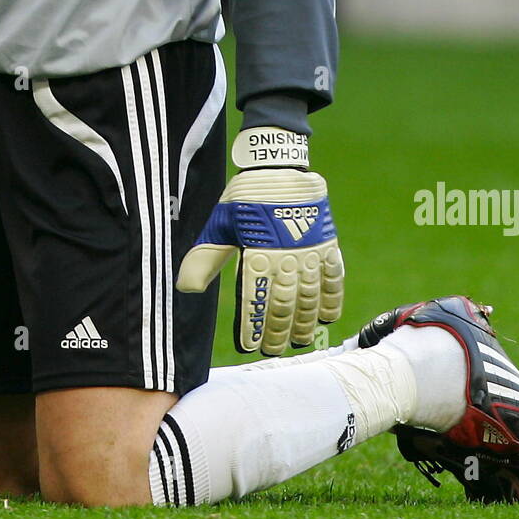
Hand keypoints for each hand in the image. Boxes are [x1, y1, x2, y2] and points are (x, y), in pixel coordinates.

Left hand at [176, 126, 343, 354]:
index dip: (253, 326)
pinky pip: (333, 276)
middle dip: (280, 331)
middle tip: (275, 351)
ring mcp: (309, 251)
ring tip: (301, 342)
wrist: (277, 167)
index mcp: (256, 253)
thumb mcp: (219, 225)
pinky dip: (332, 297)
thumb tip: (184, 288)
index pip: (255, 299)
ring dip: (305, 322)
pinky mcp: (326, 243)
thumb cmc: (243, 198)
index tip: (249, 347)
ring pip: (310, 295)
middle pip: (284, 303)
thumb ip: (205, 259)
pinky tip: (328, 316)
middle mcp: (285, 256)